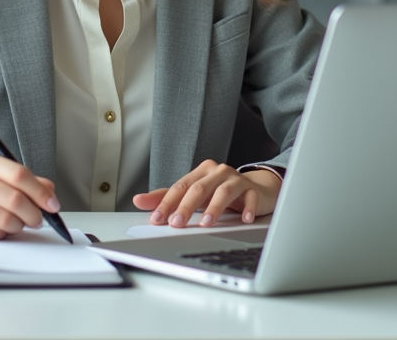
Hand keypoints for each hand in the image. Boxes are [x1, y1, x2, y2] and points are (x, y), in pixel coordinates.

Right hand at [0, 152, 60, 239]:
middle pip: (15, 200)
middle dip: (34, 215)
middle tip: (38, 220)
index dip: (41, 193)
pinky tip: (0, 229)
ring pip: (5, 219)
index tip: (52, 205)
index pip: (20, 175)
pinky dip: (2, 234)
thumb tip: (49, 191)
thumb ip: (22, 180)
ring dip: (18, 226)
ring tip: (17, 224)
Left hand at [131, 160, 281, 227]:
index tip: (157, 219)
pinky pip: (250, 198)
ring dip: (214, 208)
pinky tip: (243, 219)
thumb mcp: (194, 193)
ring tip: (205, 223)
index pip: (180, 186)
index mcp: (201, 172)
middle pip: (199, 188)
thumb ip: (168, 197)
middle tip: (177, 223)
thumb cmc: (221, 192)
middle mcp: (217, 172)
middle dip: (186, 207)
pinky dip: (246, 208)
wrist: (257, 188)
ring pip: (223, 191)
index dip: (167, 202)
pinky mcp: (253, 190)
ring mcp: (236, 179)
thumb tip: (138, 201)